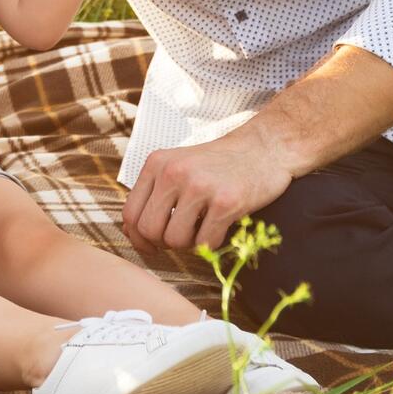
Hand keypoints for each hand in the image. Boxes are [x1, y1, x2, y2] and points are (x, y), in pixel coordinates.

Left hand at [121, 134, 294, 252]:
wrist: (263, 148)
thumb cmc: (218, 164)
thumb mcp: (177, 166)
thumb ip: (154, 193)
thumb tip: (131, 232)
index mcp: (156, 163)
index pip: (130, 212)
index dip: (137, 237)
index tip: (150, 245)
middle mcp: (173, 172)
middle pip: (148, 230)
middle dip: (162, 243)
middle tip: (180, 237)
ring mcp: (199, 186)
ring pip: (174, 240)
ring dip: (188, 244)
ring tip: (201, 228)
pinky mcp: (226, 202)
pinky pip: (204, 244)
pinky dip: (210, 244)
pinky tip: (219, 227)